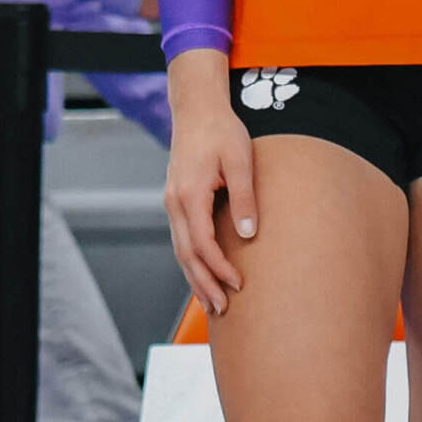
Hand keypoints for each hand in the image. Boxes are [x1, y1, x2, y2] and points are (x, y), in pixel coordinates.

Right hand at [164, 51, 256, 313]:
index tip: (238, 284)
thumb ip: (244, 197)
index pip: (202, 245)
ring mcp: (172, 203)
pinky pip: (182, 239)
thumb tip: (248, 234)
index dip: (219, 268)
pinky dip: (191, 261)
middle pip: (186, 255)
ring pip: (181, 251)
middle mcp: (175, 204)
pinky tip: (203, 274)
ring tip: (212, 303)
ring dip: (195, 278)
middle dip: (204, 284)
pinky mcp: (177, 201)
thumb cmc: (222, 132)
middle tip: (223, 310)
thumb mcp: (241, 160)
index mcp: (190, 196)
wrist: (197, 110)